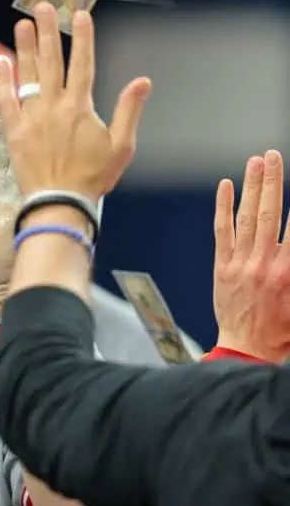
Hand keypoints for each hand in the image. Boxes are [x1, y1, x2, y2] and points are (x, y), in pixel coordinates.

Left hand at [0, 3, 151, 200]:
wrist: (60, 202)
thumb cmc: (94, 177)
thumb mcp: (122, 145)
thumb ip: (129, 110)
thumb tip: (143, 80)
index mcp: (81, 107)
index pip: (83, 64)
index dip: (82, 38)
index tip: (80, 14)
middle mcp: (55, 106)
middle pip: (51, 61)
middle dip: (48, 31)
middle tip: (43, 6)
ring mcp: (32, 117)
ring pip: (28, 75)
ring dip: (25, 48)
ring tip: (22, 24)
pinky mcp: (14, 131)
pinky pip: (6, 100)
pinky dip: (4, 81)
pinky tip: (1, 63)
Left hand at [213, 150, 289, 362]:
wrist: (248, 350)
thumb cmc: (284, 330)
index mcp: (289, 272)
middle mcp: (264, 263)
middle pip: (272, 213)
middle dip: (274, 181)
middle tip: (274, 156)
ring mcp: (240, 263)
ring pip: (247, 217)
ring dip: (251, 187)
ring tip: (255, 161)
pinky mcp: (222, 266)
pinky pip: (222, 231)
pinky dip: (224, 207)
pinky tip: (226, 186)